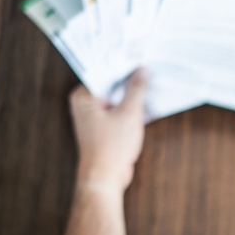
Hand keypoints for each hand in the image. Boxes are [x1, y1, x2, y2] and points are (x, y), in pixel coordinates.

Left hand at [70, 69, 148, 192]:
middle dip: (129, 79)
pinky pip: (118, 110)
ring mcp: (94, 116)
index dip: (123, 64)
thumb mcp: (129, 113)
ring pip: (116, 97)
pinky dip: (130, 107)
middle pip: (110, 84)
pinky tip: (147, 102)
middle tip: (148, 66)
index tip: (139, 56)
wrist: (105, 178)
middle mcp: (85, 104)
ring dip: (132, 94)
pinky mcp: (103, 126)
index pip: (104, 72)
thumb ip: (136, 89)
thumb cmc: (111, 148)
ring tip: (150, 82)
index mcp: (83, 96)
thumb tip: (142, 71)